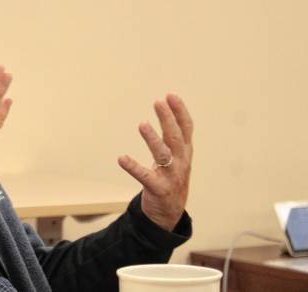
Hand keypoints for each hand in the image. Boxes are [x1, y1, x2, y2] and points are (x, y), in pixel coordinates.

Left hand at [117, 93, 192, 230]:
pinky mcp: (158, 189)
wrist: (170, 212)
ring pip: (163, 155)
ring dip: (153, 139)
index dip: (180, 111)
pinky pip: (145, 177)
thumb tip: (165, 108)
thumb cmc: (171, 177)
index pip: (186, 128)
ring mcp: (171, 176)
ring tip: (142, 124)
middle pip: (175, 138)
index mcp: (185, 152)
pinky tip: (122, 158)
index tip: (171, 95)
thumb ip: (173, 135)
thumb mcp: (177, 155)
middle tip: (158, 102)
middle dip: (168, 119)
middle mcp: (181, 162)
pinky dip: (133, 167)